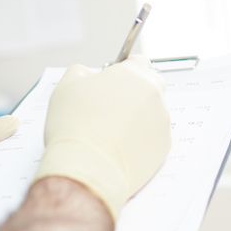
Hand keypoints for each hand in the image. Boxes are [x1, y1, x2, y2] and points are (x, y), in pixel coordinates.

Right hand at [33, 56, 170, 219]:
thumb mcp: (66, 86)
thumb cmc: (74, 125)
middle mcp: (155, 95)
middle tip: (113, 105)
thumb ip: (81, 72)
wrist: (87, 168)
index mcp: (134, 74)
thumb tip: (89, 74)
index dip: (125, 69)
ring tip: (112, 131)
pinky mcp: (164, 146)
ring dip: (139, 116)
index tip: (115, 79)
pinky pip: (154, 136)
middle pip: (151, 85)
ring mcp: (162, 121)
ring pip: (153, 112)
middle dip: (136, 91)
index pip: (139, 62)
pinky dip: (142, 138)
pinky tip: (121, 147)